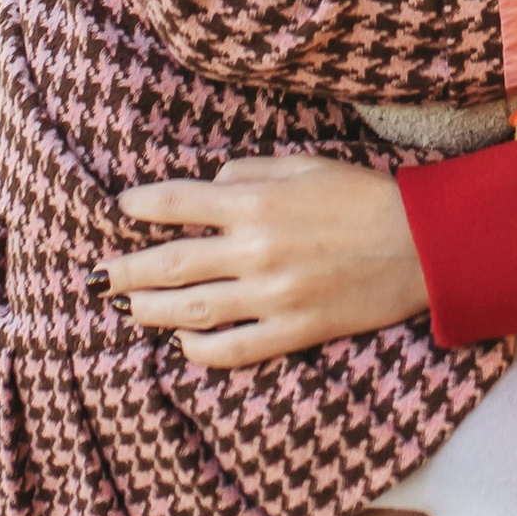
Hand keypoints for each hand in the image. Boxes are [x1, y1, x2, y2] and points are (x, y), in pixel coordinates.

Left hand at [107, 153, 426, 367]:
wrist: (423, 246)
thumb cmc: (365, 196)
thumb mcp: (306, 165)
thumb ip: (250, 173)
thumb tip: (208, 188)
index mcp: (258, 202)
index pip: (179, 202)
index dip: (141, 205)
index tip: (121, 208)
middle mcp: (257, 250)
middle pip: (171, 263)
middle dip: (126, 270)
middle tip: (93, 278)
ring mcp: (273, 295)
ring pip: (190, 310)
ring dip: (149, 311)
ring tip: (125, 309)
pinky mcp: (293, 330)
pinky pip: (233, 348)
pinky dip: (199, 350)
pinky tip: (181, 344)